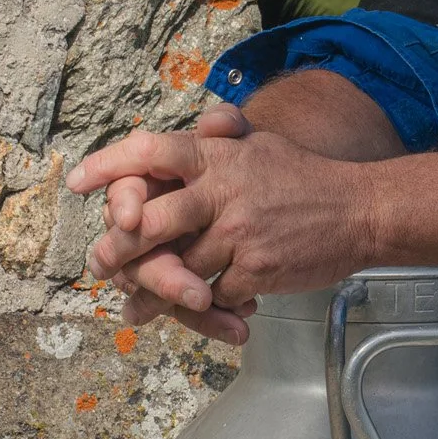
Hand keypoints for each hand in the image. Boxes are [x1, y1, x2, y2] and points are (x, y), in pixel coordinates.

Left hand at [67, 110, 371, 346]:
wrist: (360, 211)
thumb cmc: (305, 179)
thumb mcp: (259, 147)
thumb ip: (220, 140)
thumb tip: (199, 128)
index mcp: (219, 158)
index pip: (151, 151)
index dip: (110, 166)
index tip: (78, 181)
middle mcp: (224, 192)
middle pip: (149, 223)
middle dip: (117, 249)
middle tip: (97, 264)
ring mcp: (239, 233)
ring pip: (177, 269)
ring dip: (151, 291)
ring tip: (131, 306)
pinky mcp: (256, 270)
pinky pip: (214, 294)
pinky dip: (204, 305)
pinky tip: (196, 311)